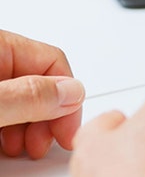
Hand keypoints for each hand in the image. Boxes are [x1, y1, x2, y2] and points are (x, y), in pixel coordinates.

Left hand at [0, 30, 84, 158]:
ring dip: (30, 126)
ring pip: (21, 99)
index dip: (67, 98)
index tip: (68, 130)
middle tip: (45, 143)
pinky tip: (5, 144)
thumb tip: (72, 92)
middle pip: (39, 82)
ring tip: (23, 148)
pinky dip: (9, 128)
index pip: (53, 61)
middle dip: (48, 116)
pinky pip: (3, 109)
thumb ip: (28, 96)